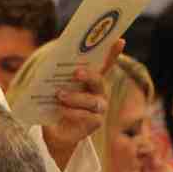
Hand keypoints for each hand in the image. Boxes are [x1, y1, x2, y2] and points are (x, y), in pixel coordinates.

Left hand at [42, 40, 124, 167]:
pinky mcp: (96, 122)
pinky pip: (87, 116)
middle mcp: (99, 91)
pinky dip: (72, 112)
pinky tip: (61, 110)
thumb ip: (57, 74)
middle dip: (88, 75)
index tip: (119, 40)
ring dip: (75, 97)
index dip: (113, 52)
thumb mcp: (54, 86)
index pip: (106, 63)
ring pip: (92, 100)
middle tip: (75, 73)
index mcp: (91, 79)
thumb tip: (52, 59)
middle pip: (98, 80)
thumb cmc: (55, 103)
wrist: (55, 131)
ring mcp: (99, 107)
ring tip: (59, 95)